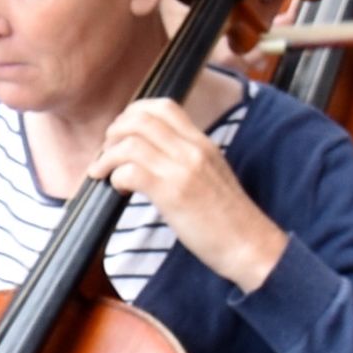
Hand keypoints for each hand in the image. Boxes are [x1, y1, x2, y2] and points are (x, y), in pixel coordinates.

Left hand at [95, 98, 286, 289]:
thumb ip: (186, 159)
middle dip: (114, 133)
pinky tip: (119, 190)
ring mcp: (183, 170)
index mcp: (202, 143)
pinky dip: (116, 178)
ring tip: (104, 173)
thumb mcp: (212, 174)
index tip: (121, 133)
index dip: (133, 113)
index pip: (163, 106)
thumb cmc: (228, 219)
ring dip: (107, 158)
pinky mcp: (173, 194)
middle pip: (140, 119)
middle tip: (107, 153)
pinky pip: (131, 171)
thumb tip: (152, 155)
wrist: (249, 245)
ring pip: (130, 143)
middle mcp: (193, 150)